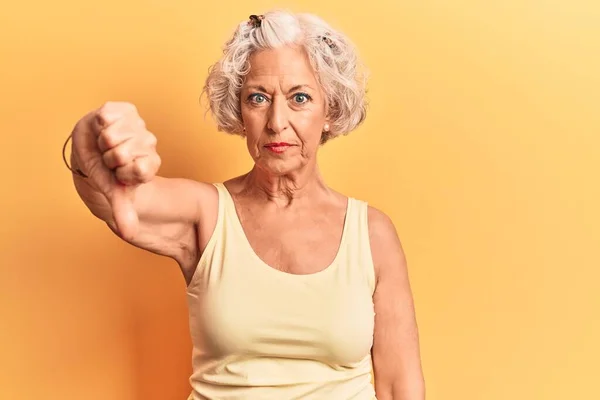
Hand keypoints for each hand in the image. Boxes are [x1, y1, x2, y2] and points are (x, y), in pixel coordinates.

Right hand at [71, 101, 160, 239]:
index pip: (140, 170)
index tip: (118, 174)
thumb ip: (123, 209)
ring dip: (102, 142)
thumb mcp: (113, 190)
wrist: (90, 146)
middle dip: (108, 158)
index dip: (122, 173)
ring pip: (113, 136)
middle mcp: (149, 144)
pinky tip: (103, 126)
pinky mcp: (126, 109)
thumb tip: (130, 233)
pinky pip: (108, 116)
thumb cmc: (104, 170)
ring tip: (104, 144)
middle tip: (108, 158)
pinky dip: (100, 123)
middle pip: (122, 154)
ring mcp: (139, 125)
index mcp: (150, 164)